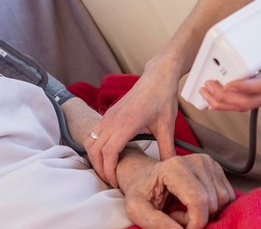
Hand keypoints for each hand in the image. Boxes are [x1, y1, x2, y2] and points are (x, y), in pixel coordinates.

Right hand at [88, 67, 180, 186]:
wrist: (157, 77)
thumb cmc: (162, 99)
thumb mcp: (168, 126)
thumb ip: (167, 150)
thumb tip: (170, 169)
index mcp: (126, 123)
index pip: (108, 152)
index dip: (109, 170)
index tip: (116, 182)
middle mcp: (113, 119)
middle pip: (95, 149)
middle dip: (100, 169)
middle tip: (111, 182)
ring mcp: (108, 116)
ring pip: (90, 141)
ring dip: (94, 158)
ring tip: (107, 170)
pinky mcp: (108, 114)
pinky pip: (93, 133)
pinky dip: (95, 147)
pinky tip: (107, 155)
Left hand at [118, 152, 234, 228]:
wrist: (142, 176)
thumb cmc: (139, 192)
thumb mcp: (137, 210)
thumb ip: (156, 223)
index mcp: (174, 167)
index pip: (199, 201)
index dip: (195, 224)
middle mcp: (195, 160)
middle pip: (211, 203)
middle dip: (196, 219)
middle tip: (175, 216)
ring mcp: (208, 162)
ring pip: (222, 201)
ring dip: (205, 214)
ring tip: (182, 210)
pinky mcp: (215, 168)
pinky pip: (227, 197)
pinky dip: (213, 207)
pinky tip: (194, 205)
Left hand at [200, 0, 260, 109]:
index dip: (246, 86)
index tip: (229, 82)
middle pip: (250, 102)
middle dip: (225, 97)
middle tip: (208, 84)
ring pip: (248, 107)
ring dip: (226, 103)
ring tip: (207, 92)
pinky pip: (251, 104)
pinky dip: (233, 102)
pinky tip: (220, 95)